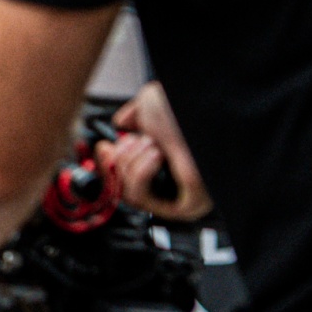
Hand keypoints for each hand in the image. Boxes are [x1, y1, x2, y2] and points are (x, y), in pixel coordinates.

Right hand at [97, 80, 213, 220]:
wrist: (206, 117)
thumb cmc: (187, 113)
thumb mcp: (150, 104)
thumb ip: (132, 115)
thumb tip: (121, 123)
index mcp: (170, 159)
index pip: (129, 172)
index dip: (110, 160)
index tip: (104, 146)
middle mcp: (175, 181)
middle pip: (122, 184)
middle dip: (119, 158)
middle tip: (131, 141)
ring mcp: (180, 197)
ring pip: (128, 192)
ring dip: (130, 163)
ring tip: (151, 145)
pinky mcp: (183, 206)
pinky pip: (141, 197)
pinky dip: (140, 174)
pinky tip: (156, 155)